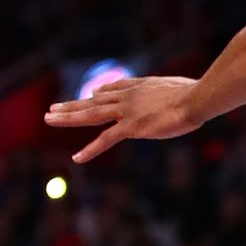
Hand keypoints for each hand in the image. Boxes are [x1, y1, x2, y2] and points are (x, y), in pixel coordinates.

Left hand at [45, 75, 204, 164]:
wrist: (197, 98)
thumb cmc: (196, 93)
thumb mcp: (179, 87)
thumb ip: (168, 90)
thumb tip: (172, 92)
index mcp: (139, 86)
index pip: (113, 89)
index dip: (100, 93)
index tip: (90, 94)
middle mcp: (127, 97)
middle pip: (93, 101)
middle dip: (71, 105)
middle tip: (52, 108)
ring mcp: (127, 111)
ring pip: (90, 114)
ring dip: (67, 117)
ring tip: (49, 118)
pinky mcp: (131, 127)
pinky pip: (106, 140)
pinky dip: (90, 150)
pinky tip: (77, 159)